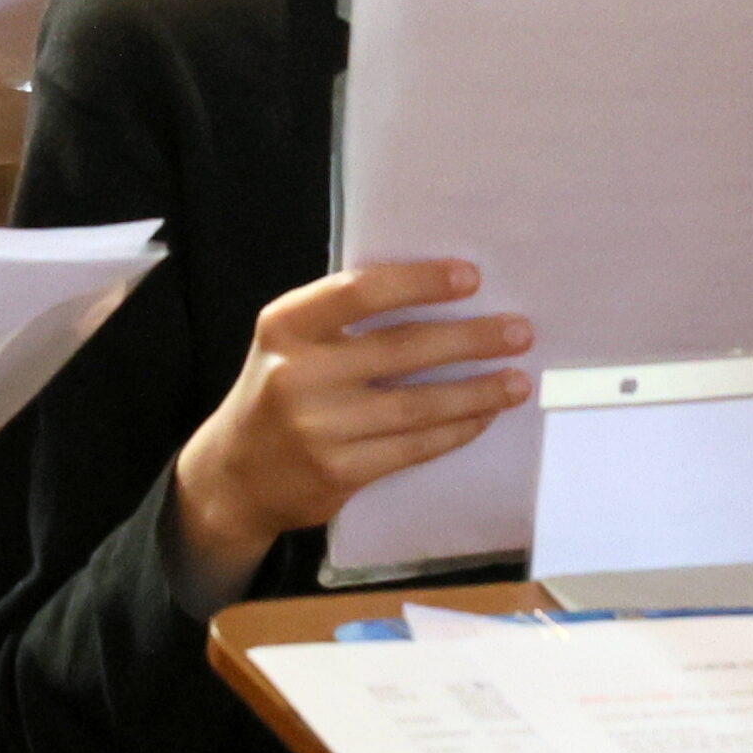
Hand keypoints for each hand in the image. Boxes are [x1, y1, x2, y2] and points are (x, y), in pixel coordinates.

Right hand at [166, 261, 531, 608]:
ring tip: (516, 380)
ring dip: (477, 392)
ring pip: (417, 406)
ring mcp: (319, 428)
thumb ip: (343, 317)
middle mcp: (299, 374)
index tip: (471, 278)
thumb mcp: (291, 341)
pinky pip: (413, 447)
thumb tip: (436, 293)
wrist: (235, 473)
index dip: (419, 283)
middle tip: (517, 331)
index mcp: (286, 325)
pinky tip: (482, 416)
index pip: (360, 293)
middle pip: (402, 350)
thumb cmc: (280, 390)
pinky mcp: (339, 472)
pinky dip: (455, 430)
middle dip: (470, 339)